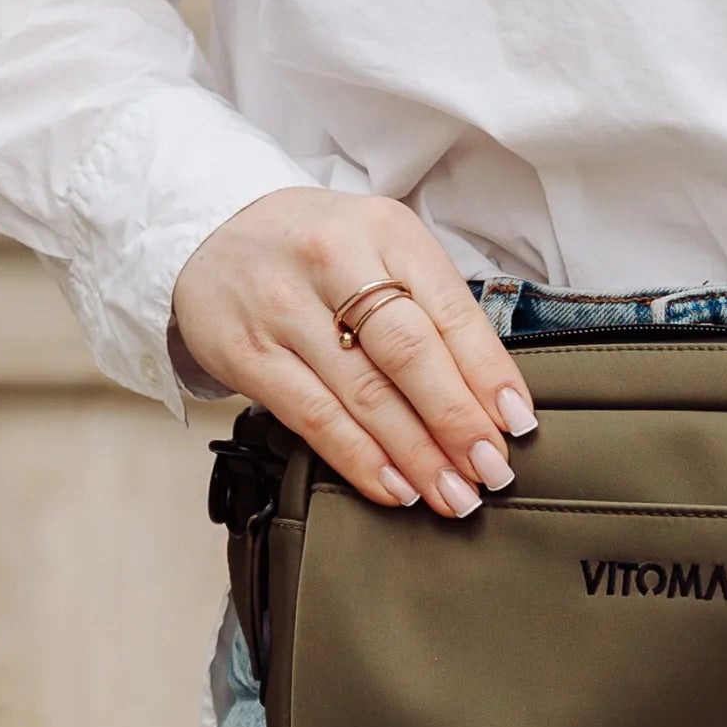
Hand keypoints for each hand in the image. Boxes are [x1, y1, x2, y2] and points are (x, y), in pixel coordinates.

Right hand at [173, 189, 534, 517]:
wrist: (208, 231)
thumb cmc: (320, 254)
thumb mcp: (384, 252)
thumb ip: (434, 311)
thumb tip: (494, 400)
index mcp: (385, 230)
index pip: (449, 311)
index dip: (489, 376)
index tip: (518, 425)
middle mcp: (332, 260)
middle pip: (409, 354)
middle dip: (458, 423)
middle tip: (492, 472)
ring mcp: (283, 307)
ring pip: (365, 394)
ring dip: (419, 457)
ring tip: (455, 495)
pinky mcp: (247, 353)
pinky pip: (315, 419)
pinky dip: (363, 462)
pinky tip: (397, 489)